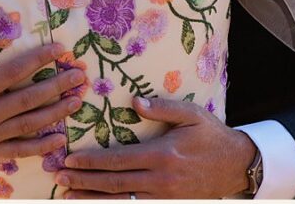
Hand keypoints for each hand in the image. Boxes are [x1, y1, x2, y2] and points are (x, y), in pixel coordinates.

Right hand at [0, 28, 85, 160]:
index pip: (14, 72)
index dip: (39, 59)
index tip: (59, 50)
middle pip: (29, 99)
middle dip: (58, 86)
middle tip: (79, 76)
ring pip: (29, 124)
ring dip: (56, 112)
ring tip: (77, 100)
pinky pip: (18, 151)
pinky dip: (41, 147)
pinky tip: (60, 138)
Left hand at [58, 97, 255, 198]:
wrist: (236, 166)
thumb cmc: (212, 137)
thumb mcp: (192, 115)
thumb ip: (163, 108)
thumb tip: (134, 101)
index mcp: (162, 154)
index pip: (118, 160)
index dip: (91, 161)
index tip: (70, 159)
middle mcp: (160, 179)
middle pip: (113, 183)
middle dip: (83, 181)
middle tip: (59, 178)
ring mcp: (163, 197)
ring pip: (120, 201)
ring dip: (92, 199)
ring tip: (68, 196)